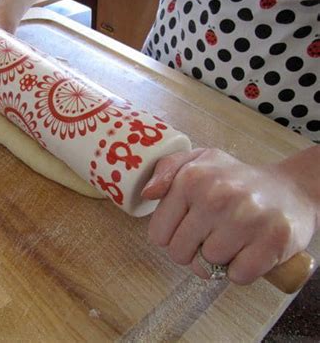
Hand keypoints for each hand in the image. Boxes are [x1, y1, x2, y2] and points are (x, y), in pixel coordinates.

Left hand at [142, 148, 316, 284]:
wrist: (290, 189)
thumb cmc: (234, 180)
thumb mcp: (197, 161)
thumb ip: (166, 170)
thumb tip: (147, 193)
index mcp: (191, 178)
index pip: (158, 234)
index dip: (170, 236)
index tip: (187, 227)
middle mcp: (216, 197)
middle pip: (179, 253)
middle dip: (191, 251)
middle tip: (210, 235)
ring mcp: (246, 219)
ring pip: (207, 266)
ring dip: (217, 260)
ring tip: (231, 239)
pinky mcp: (272, 241)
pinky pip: (237, 275)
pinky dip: (240, 270)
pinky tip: (247, 250)